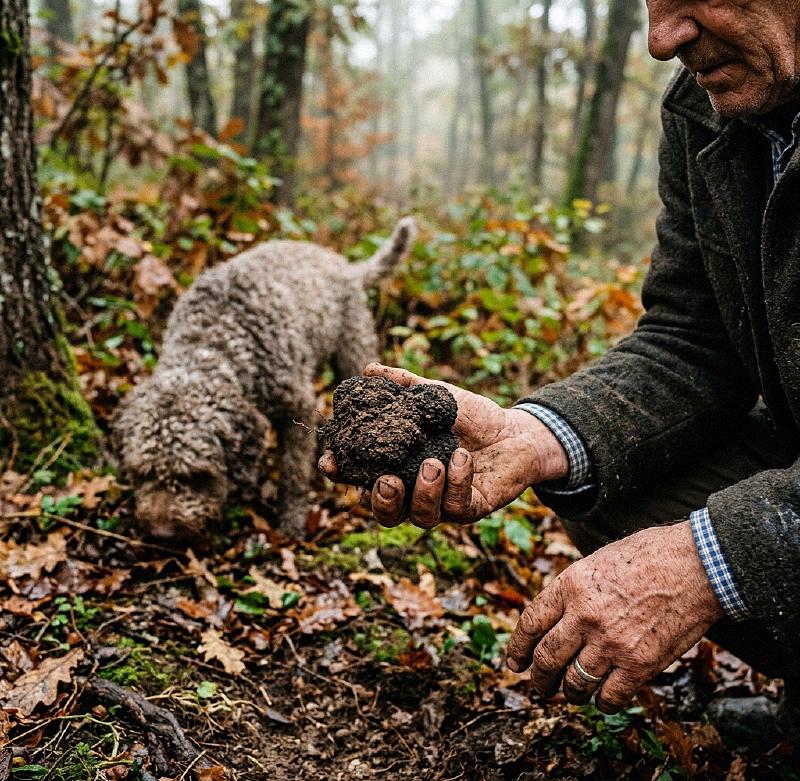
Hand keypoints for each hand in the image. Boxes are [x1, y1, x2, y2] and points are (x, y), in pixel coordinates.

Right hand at [318, 363, 568, 527]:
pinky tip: (461, 458)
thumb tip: (368, 370)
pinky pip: (456, 507)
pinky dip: (456, 482)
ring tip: (433, 462)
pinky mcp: (470, 509)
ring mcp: (442, 504)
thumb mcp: (434, 397)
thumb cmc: (469, 416)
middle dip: (381, 501)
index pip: (361, 477)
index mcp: (398, 467)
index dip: (342, 473)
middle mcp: (415, 492)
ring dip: (423, 491)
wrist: (514, 430)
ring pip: (420, 517)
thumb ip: (403, 385)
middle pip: (385, 513)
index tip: (331, 462)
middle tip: (388, 480)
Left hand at [505, 520, 724, 712]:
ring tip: (570, 695)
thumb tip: (559, 617)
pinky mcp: (639, 664)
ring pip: (575, 683)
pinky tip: (603, 699)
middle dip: (539, 679)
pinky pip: (610, 697)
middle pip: (547, 659)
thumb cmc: (650, 556)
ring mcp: (610, 643)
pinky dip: (603, 703)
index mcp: (570, 586)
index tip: (515, 662)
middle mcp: (584, 616)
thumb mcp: (597, 561)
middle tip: (539, 687)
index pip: (530, 624)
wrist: (697, 565)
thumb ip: (575, 590)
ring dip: (569, 694)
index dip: (518, 648)